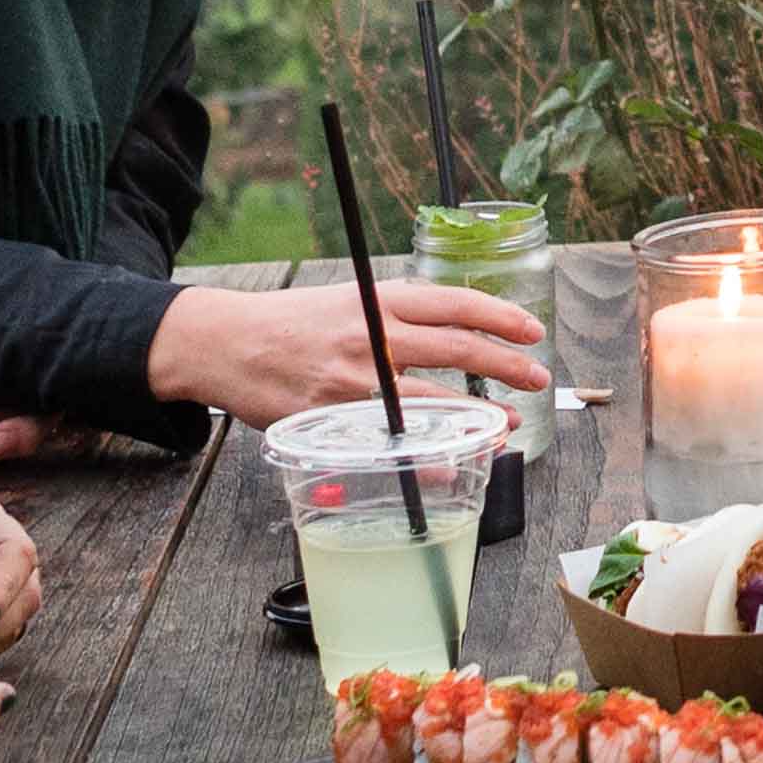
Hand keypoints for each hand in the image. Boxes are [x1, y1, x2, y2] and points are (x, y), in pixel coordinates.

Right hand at [141, 277, 548, 427]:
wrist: (225, 342)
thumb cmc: (292, 322)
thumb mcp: (348, 300)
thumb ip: (395, 315)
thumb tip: (451, 329)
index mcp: (378, 300)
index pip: (454, 303)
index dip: (500, 316)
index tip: (532, 331)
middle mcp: (371, 336)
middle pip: (455, 348)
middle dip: (506, 365)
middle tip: (537, 378)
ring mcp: (353, 380)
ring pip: (431, 399)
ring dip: (477, 415)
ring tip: (506, 423)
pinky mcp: (332, 419)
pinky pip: (391, 441)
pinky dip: (427, 456)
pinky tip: (451, 462)